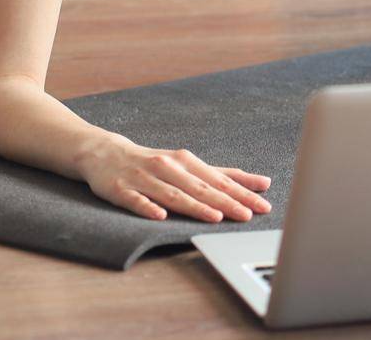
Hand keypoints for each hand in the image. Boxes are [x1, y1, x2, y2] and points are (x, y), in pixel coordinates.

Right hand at [77, 134, 272, 222]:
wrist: (107, 153)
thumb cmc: (155, 163)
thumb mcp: (189, 165)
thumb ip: (223, 175)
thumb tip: (261, 183)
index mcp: (187, 162)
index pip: (220, 180)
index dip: (242, 192)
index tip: (263, 203)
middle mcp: (169, 168)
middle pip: (201, 188)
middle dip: (226, 201)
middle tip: (248, 214)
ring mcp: (145, 179)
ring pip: (173, 195)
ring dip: (195, 206)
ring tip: (215, 217)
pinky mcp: (122, 189)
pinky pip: (136, 200)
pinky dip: (148, 207)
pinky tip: (160, 216)